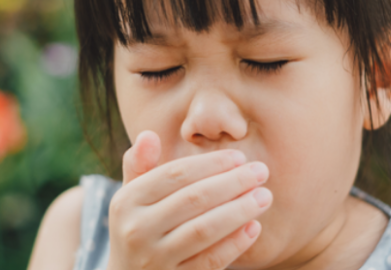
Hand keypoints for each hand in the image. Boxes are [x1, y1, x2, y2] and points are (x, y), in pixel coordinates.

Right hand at [106, 131, 271, 269]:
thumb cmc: (138, 229)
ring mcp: (154, 260)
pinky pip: (209, 262)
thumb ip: (140, 167)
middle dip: (232, 183)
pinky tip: (254, 228)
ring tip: (264, 196)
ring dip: (238, 210)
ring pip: (203, 230)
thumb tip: (148, 134)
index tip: (240, 157)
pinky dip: (234, 244)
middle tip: (261, 172)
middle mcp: (136, 231)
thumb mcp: (131, 199)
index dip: (210, 164)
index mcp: (126, 202)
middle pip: (193, 199)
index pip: (175, 174)